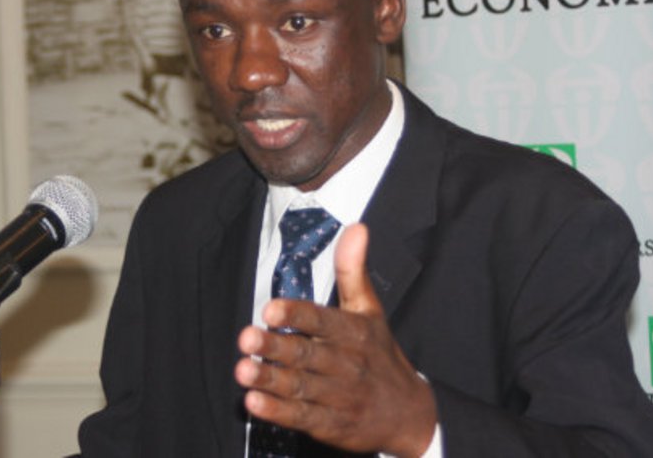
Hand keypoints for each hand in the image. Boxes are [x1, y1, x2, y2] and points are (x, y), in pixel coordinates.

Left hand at [234, 223, 436, 456]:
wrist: (409, 414)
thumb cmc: (380, 354)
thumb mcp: (370, 310)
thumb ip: (354, 270)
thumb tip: (357, 227)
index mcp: (353, 332)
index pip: (322, 320)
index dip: (296, 315)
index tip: (271, 309)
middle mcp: (345, 364)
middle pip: (306, 354)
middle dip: (275, 347)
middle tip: (246, 338)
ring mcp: (338, 396)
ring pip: (300, 386)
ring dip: (270, 379)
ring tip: (243, 370)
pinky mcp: (330, 424)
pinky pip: (301, 417)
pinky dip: (278, 411)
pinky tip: (254, 402)